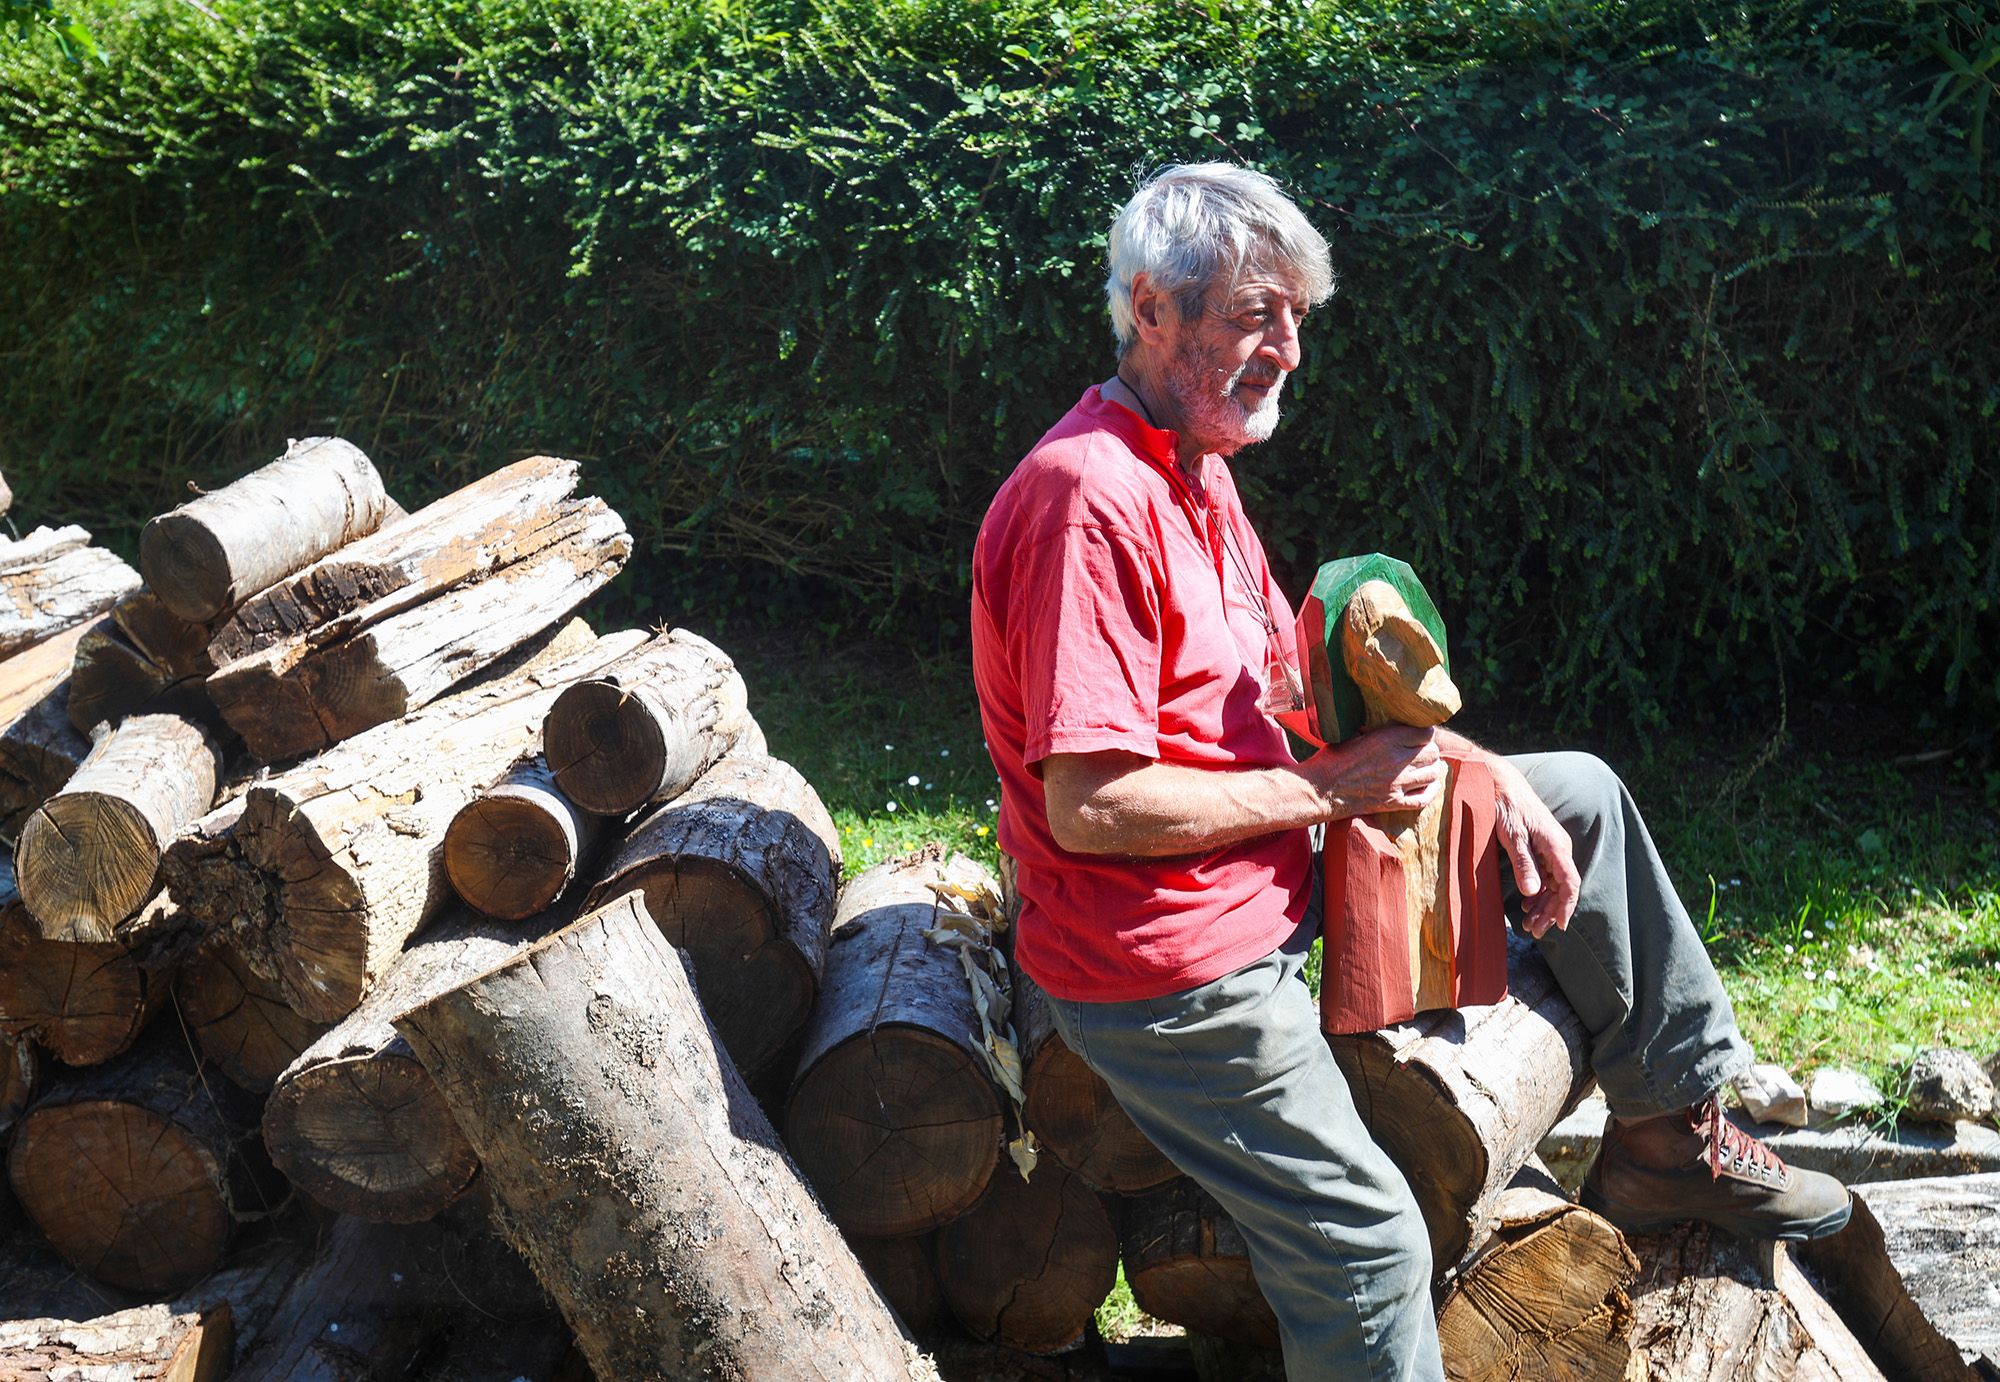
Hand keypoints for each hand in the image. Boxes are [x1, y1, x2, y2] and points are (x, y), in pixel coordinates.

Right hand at [1301, 725, 1446, 818]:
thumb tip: (1390, 725)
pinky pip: (1423, 798)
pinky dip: (1431, 791)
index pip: (1426, 733)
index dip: (1425, 732)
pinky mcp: (1393, 802)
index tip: (1419, 734)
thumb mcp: (1354, 734)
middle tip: (1422, 750)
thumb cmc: (1331, 758)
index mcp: (1388, 739)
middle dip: (1429, 750)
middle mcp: (1397, 761)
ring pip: (1432, 774)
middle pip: (1432, 753)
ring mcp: (1398, 784)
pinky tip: (1431, 785)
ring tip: (1427, 766)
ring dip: (1432, 769)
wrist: (1320, 789)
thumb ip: (1378, 731)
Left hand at [1489, 759, 1579, 937]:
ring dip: (1544, 905)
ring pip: (1554, 884)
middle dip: (1550, 912)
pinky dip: (1538, 892)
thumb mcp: (1511, 836)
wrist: (1500, 783)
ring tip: (1529, 924)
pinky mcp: (1541, 847)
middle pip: (1562, 888)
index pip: (1570, 883)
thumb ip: (1523, 863)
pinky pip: (1546, 875)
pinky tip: (1528, 905)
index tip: (1559, 925)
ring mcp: (1551, 848)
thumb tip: (1532, 892)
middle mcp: (1559, 848)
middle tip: (1534, 931)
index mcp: (1556, 846)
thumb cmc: (1506, 807)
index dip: (1566, 906)